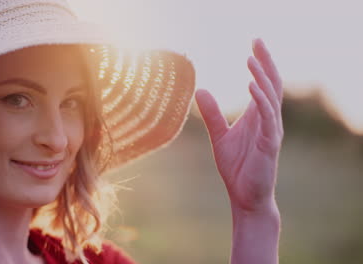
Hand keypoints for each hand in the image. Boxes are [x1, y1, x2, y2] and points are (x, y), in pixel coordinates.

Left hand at [195, 38, 282, 212]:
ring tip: (251, 60)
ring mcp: (271, 131)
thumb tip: (200, 90)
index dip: (261, 63)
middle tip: (257, 40)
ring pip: (272, 98)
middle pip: (272, 84)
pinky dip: (261, 101)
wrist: (244, 197)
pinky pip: (268, 119)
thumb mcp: (219, 136)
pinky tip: (251, 86)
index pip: (264, 83)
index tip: (253, 44)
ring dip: (262, 78)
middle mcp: (268, 120)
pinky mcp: (270, 145)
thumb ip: (212, 114)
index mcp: (258, 117)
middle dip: (265, 62)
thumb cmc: (237, 168)